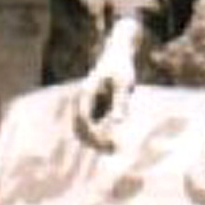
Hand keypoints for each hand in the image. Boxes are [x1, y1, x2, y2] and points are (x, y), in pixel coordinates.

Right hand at [75, 23, 141, 151]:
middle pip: (79, 127)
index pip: (83, 120)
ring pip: (84, 129)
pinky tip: (114, 143)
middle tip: (112, 150)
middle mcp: (82, 100)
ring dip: (95, 141)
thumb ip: (121, 102)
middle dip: (93, 141)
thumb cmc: (122, 67)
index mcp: (86, 94)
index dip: (93, 135)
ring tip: (114, 150)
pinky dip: (100, 135)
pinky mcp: (94, 106)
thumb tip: (118, 122)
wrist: (118, 54)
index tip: (108, 144)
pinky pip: (92, 125)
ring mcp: (87, 104)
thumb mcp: (124, 84)